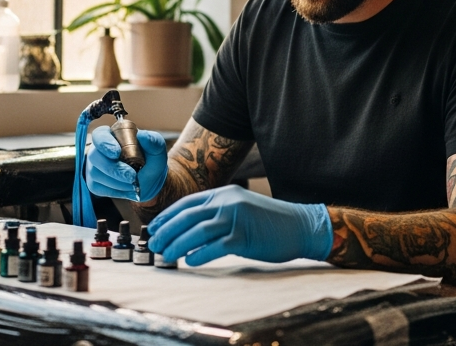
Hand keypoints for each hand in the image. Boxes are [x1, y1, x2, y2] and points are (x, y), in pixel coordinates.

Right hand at [84, 126, 167, 201]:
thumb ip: (153, 141)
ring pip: (96, 174)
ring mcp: (94, 167)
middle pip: (95, 157)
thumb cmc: (151, 160)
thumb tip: (142, 135)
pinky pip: (98, 188)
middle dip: (114, 168)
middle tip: (132, 176)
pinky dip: (115, 190)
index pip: (99, 135)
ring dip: (117, 181)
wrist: (149, 180)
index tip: (116, 153)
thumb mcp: (157, 149)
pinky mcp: (94, 183)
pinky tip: (128, 189)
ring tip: (134, 183)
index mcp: (111, 135)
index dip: (104, 144)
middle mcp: (98, 150)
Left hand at [147, 185, 330, 265]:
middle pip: (187, 217)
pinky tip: (189, 262)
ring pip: (196, 232)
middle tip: (154, 246)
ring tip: (166, 256)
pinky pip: (214, 247)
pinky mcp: (244, 237)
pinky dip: (199, 255)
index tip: (154, 229)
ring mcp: (236, 219)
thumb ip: (218, 212)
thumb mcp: (240, 208)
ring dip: (177, 245)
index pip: (187, 204)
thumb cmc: (269, 222)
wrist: (301, 226)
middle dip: (167, 232)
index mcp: (224, 194)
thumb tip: (188, 229)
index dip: (167, 217)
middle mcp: (227, 203)